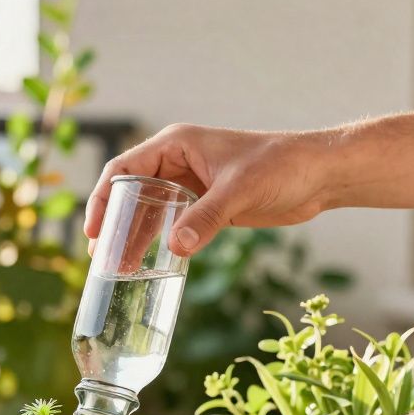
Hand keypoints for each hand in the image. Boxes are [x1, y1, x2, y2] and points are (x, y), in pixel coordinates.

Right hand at [83, 124, 335, 256]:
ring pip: (149, 212)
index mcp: (177, 145)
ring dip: (134, 238)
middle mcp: (178, 163)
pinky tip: (149, 264)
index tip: (94, 232)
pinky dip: (158, 243)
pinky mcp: (207, 205)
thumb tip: (175, 247)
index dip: (102, 199)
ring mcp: (192, 185)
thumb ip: (207, 217)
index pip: (124, 169)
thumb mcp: (240, 190)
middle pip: (131, 193)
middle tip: (101, 259)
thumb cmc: (282, 165)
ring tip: (119, 269)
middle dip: (114, 225)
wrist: (319, 174)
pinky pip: (172, 224)